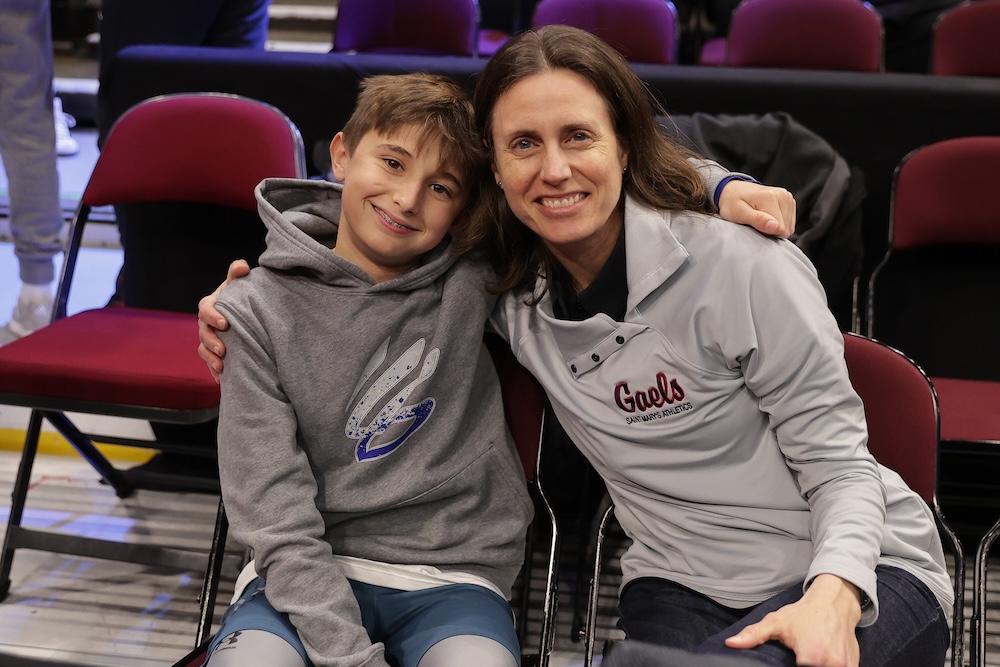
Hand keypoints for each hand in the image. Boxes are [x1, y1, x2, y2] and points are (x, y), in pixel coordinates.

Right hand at [197, 259, 249, 382]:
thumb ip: (237, 273)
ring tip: (222, 366)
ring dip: (210, 359)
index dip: (212, 316)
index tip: (225, 323)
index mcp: (210, 306)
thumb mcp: (237, 286)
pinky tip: (222, 379)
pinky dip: (214, 371)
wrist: (244, 315)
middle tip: (224, 350)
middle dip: (211, 342)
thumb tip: (242, 266)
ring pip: (203, 350)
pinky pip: (209, 363)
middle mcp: (205, 324)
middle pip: (203, 333)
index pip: (205, 310)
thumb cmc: (239, 298)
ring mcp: (208, 339)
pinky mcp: (213, 353)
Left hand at [719, 180, 796, 237]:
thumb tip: (775, 227)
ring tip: (761, 218)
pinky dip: (778, 223)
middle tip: (756, 222)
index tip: (754, 225)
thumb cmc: (733, 203)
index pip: (780, 229)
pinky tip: (767, 216)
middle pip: (786, 228)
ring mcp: (787, 197)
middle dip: (771, 230)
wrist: (733, 191)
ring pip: (789, 226)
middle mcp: (782, 195)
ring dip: (775, 227)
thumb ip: (757, 220)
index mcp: (770, 197)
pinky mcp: (789, 201)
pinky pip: (789, 222)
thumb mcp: (738, 213)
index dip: (766, 233)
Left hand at [724, 574, 861, 666]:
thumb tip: (730, 643)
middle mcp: (832, 664)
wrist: (835, 602)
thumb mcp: (776, 622)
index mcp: (811, 657)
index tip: (786, 663)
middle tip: (796, 659)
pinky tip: (821, 661)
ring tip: (809, 660)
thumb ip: (754, 635)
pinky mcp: (854, 666)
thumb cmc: (805, 613)